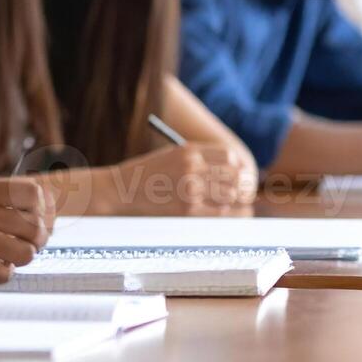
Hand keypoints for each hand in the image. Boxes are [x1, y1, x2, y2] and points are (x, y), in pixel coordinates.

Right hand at [0, 177, 53, 287]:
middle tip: (25, 244)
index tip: (36, 220)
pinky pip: (6, 274)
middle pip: (34, 227)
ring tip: (5, 256)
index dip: (41, 210)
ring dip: (20, 258)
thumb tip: (49, 216)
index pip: (32, 193)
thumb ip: (0, 201)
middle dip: (36, 239)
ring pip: (26, 253)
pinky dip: (1, 273)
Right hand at [113, 142, 258, 214]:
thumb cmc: (146, 174)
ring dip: (232, 199)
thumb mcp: (172, 156)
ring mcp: (189, 189)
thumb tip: (232, 171)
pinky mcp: (186, 209)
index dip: (238, 166)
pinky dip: (223, 211)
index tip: (240, 174)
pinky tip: (217, 210)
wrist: (120, 189)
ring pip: (230, 194)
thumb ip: (198, 160)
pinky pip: (219, 212)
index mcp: (189, 150)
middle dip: (241, 184)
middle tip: (241, 191)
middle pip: (234, 175)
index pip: (229, 156)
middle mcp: (192, 167)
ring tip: (228, 202)